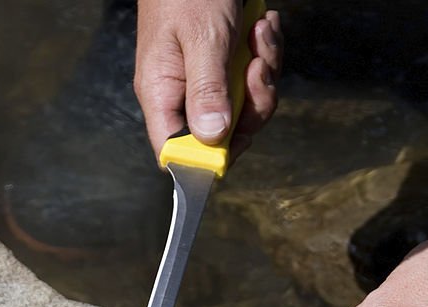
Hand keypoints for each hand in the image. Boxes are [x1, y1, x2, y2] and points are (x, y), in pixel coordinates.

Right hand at [134, 0, 281, 163]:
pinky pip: (252, 78)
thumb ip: (206, 90)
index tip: (237, 142)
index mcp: (161, 93)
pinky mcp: (225, 63)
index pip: (175, 151)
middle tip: (258, 68)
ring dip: (264, 72)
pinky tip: (263, 25)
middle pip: (221, 134)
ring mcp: (205, 78)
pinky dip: (266, 52)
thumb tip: (211, 139)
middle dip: (252, 106)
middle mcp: (182, 93)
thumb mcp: (202, 38)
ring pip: (244, 106)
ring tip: (261, 35)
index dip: (206, 159)